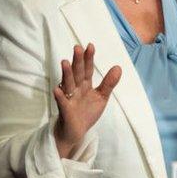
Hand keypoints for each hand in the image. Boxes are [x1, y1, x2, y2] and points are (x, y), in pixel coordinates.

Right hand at [52, 44, 120, 158]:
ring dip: (66, 74)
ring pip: (67, 84)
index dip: (88, 58)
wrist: (76, 132)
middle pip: (77, 73)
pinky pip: (62, 103)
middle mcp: (75, 89)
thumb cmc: (87, 112)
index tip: (90, 45)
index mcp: (85, 85)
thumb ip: (109, 83)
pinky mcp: (65, 111)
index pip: (87, 69)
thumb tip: (118, 67)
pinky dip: (60, 96)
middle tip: (77, 47)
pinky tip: (58, 90)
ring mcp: (69, 99)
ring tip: (65, 62)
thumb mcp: (101, 97)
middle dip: (77, 61)